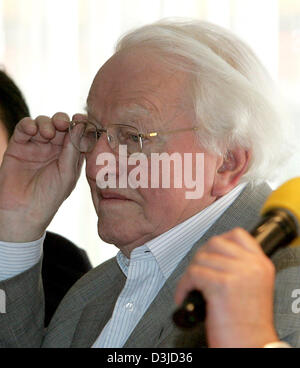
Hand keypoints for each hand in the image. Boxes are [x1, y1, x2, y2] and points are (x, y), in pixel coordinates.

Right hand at [0, 113, 83, 241]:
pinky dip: (28, 124)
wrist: (22, 211)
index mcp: (70, 156)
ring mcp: (36, 146)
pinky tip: (31, 130)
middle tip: (63, 124)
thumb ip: (73, 148)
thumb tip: (81, 124)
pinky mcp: (18, 146)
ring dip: (46, 123)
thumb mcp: (67, 173)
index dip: (79, 124)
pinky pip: (23, 128)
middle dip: (62, 120)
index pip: (77, 134)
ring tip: (48, 134)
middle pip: (60, 125)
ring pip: (43, 123)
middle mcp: (54, 149)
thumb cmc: (49, 197)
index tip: (81, 118)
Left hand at [175, 228, 278, 347]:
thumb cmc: (248, 325)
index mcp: (261, 264)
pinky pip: (193, 274)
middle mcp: (252, 266)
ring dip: (190, 274)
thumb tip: (214, 256)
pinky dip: (183, 286)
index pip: (238, 235)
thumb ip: (240, 268)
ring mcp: (237, 274)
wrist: (251, 347)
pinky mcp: (221, 285)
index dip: (220, 241)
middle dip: (200, 257)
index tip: (210, 252)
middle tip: (197, 273)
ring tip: (191, 288)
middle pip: (215, 243)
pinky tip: (184, 297)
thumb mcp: (253, 288)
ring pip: (201, 258)